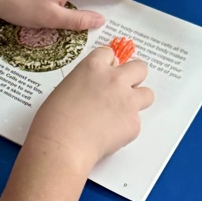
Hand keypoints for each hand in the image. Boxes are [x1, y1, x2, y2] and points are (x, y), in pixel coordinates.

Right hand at [27, 47, 153, 173]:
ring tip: (120, 114)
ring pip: (147, 94)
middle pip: (139, 67)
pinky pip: (136, 122)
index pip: (110, 54)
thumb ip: (87, 82)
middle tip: (123, 90)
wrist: (62, 146)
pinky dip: (126, 128)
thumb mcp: (65, 88)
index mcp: (93, 67)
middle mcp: (114, 80)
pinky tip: (108, 135)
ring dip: (137, 101)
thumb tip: (97, 87)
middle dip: (134, 77)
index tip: (107, 73)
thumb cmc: (54, 121)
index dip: (109, 65)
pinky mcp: (134, 123)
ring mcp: (127, 101)